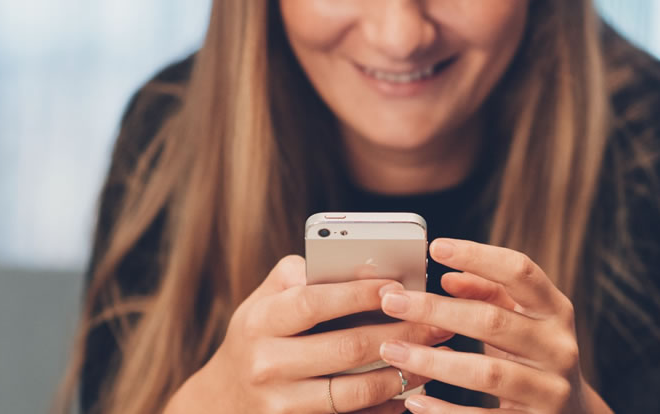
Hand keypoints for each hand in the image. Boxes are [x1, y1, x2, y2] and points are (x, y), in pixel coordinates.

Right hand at [165, 255, 451, 413]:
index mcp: (260, 321)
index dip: (359, 294)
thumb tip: (354, 260)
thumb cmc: (256, 338)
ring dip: (402, 374)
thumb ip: (299, 275)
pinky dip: (386, 406)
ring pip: (356, 391)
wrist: (221, 402)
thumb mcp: (262, 302)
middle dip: (400, 334)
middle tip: (437, 323)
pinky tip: (408, 392)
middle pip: (347, 349)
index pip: (315, 303)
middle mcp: (267, 364)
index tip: (399, 286)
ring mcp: (281, 405)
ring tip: (432, 357)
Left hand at [375, 239, 613, 413]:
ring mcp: (549, 390)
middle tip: (392, 302)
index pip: (520, 271)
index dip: (479, 256)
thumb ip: (489, 294)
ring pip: (486, 373)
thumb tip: (448, 278)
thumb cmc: (534, 355)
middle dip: (436, 310)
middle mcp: (558, 348)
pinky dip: (446, 410)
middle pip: (493, 321)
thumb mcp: (521, 319)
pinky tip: (416, 400)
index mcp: (556, 311)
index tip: (436, 248)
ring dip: (433, 360)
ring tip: (392, 350)